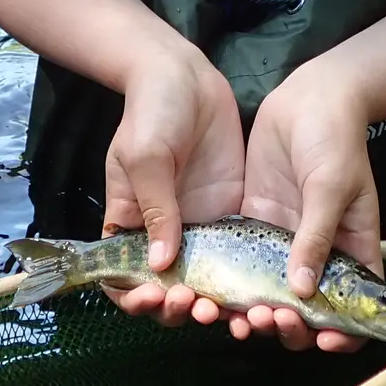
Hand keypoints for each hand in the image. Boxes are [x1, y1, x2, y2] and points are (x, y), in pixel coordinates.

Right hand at [102, 46, 245, 330]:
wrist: (185, 75)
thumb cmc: (152, 112)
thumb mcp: (145, 156)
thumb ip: (156, 208)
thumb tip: (161, 264)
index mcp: (131, 224)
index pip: (124, 278)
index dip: (135, 298)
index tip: (152, 300)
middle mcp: (164, 234)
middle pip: (168, 289)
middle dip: (178, 307)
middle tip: (196, 305)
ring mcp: (200, 228)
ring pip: (207, 283)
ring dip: (216, 303)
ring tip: (231, 310)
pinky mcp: (232, 217)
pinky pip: (238, 259)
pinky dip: (246, 283)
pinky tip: (261, 293)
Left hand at [228, 67, 379, 352]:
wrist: (309, 97)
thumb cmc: (335, 139)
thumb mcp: (332, 185)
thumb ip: (315, 236)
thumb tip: (302, 291)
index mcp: (350, 253)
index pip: (352, 313)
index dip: (342, 335)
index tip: (322, 340)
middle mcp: (317, 256)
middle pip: (303, 312)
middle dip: (286, 327)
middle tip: (266, 319)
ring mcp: (282, 244)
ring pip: (266, 296)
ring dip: (251, 313)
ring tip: (230, 316)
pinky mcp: (252, 226)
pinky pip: (238, 267)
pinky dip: (225, 287)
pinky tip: (205, 294)